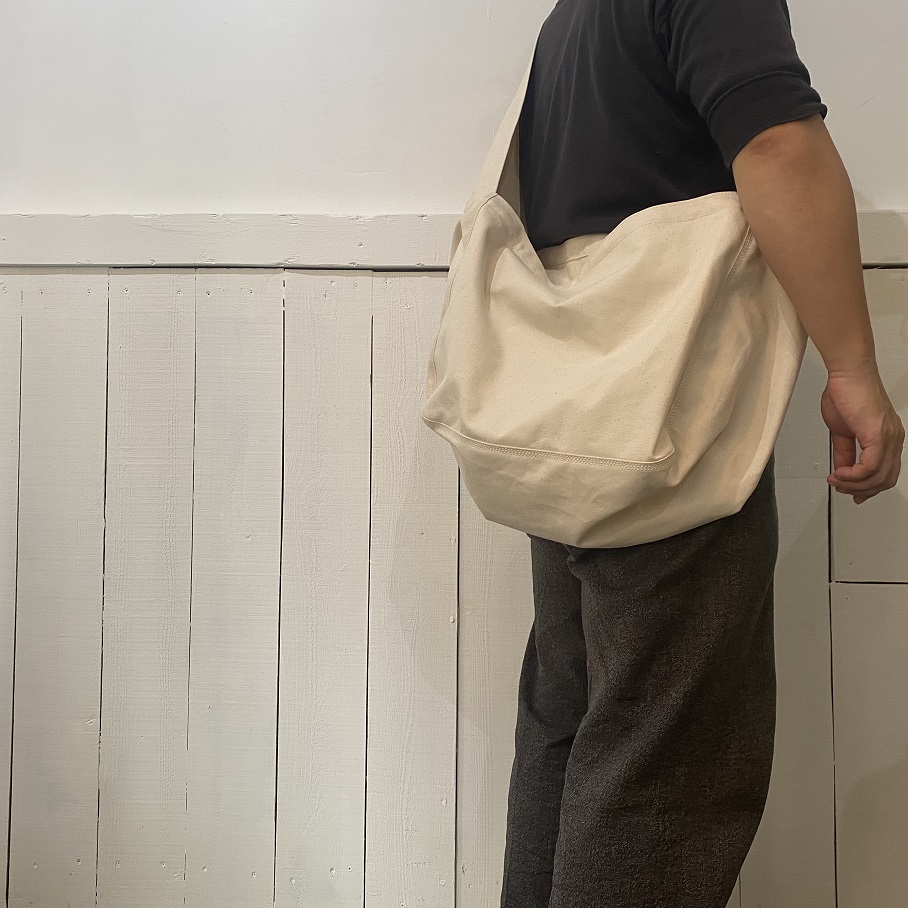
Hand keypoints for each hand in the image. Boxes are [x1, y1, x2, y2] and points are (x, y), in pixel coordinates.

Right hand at [820, 367, 904, 503]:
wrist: (847, 373)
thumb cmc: (846, 392)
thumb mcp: (842, 430)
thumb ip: (845, 452)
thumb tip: (842, 468)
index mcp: (887, 438)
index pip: (886, 473)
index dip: (868, 488)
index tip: (851, 492)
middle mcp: (893, 439)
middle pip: (885, 480)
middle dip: (860, 489)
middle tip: (840, 487)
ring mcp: (888, 437)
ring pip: (878, 477)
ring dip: (853, 484)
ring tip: (836, 480)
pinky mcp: (878, 435)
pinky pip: (870, 467)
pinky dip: (853, 475)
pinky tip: (840, 473)